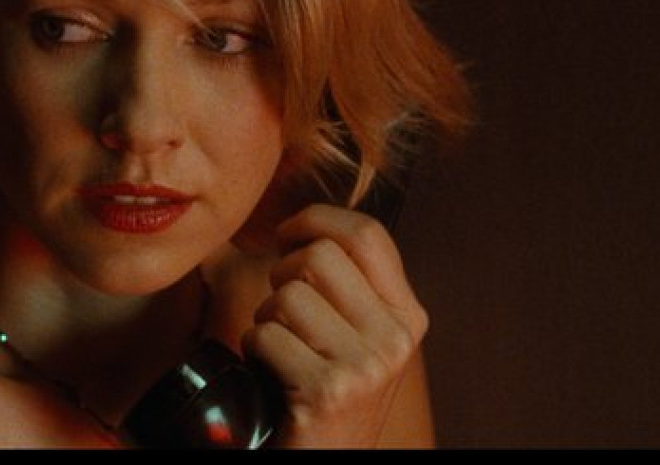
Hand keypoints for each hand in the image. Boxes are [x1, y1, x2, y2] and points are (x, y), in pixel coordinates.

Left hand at [240, 203, 427, 447]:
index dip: (318, 219)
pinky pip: (266, 336)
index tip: (288, 233)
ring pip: (288, 295)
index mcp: (406, 316)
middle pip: (320, 256)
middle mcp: (394, 338)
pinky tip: (269, 375)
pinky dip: (253, 351)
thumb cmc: (327, 397)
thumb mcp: (359, 339)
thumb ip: (349, 287)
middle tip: (281, 307)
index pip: (368, 234)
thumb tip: (305, 225)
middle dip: (283, 273)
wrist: (326, 463)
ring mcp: (365, 366)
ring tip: (280, 349)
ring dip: (266, 319)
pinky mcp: (327, 391)